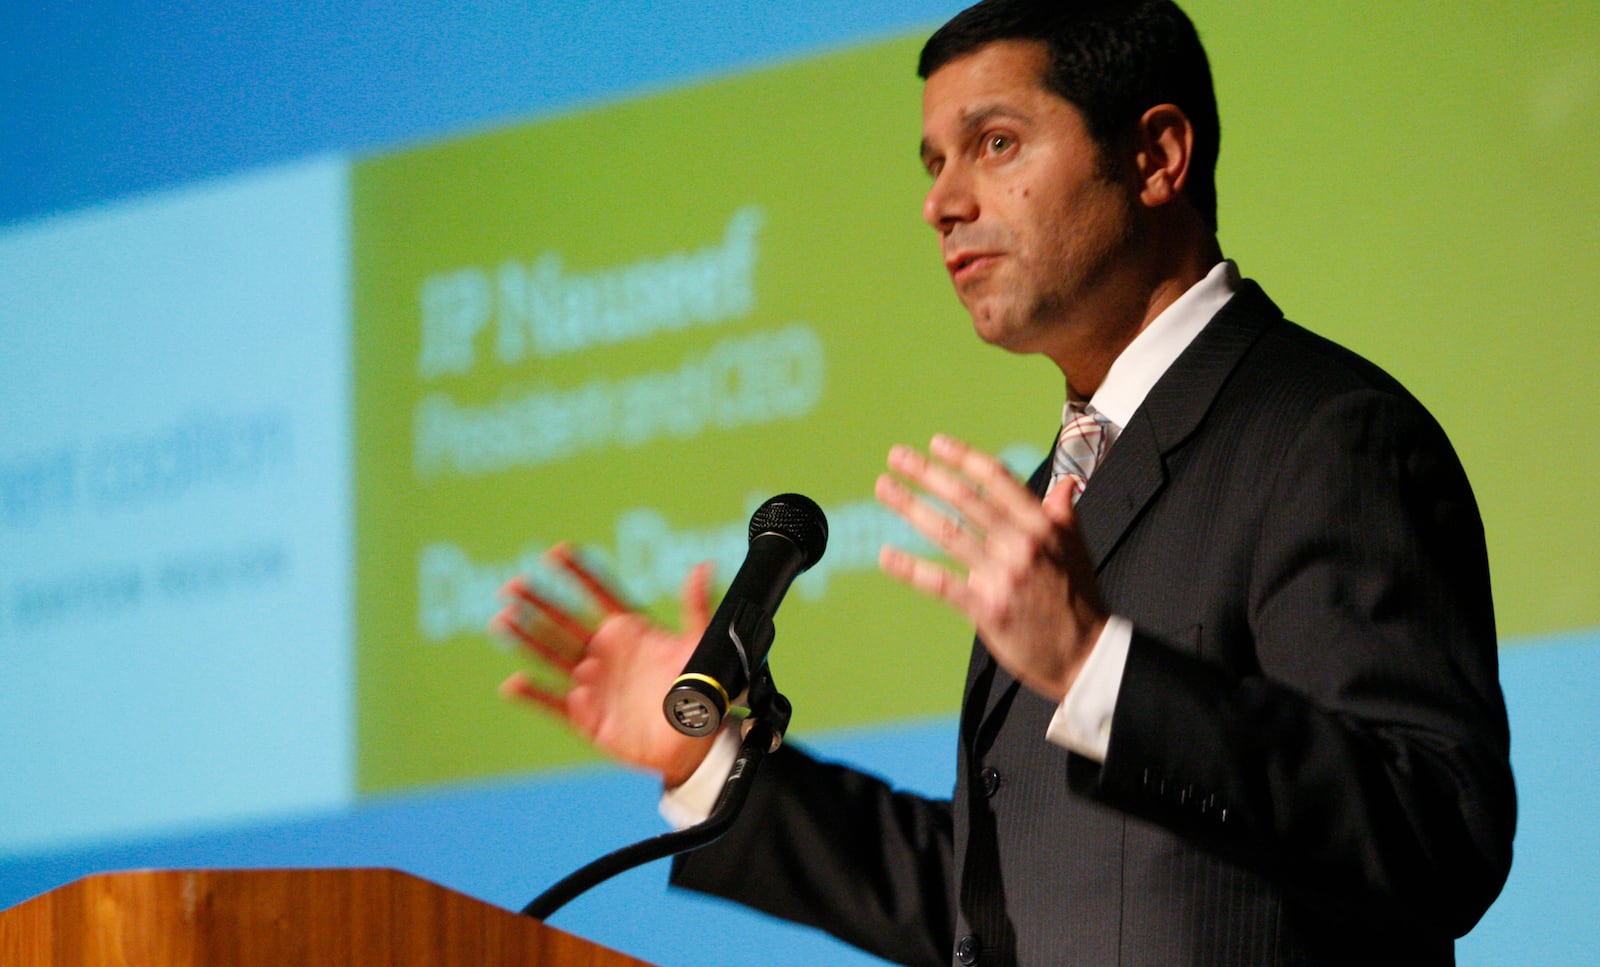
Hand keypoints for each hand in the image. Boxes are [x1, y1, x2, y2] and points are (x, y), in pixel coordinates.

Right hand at [490, 544, 717, 787]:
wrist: (694, 743)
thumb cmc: (698, 689)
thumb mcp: (700, 645)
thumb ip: (696, 607)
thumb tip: (703, 566)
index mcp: (628, 631)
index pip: (598, 595)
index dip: (579, 574)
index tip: (559, 551)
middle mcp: (604, 653)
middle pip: (565, 622)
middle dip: (539, 602)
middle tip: (514, 584)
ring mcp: (591, 684)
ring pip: (551, 656)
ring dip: (526, 639)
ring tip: (503, 619)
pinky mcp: (584, 717)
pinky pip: (553, 703)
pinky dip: (533, 695)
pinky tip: (514, 683)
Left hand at [875, 434, 1106, 702]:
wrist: (1085, 655)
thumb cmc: (1078, 600)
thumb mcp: (1077, 550)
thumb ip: (1063, 515)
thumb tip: (1065, 484)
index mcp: (1042, 526)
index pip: (998, 480)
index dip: (965, 458)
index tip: (937, 443)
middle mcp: (1022, 545)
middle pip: (967, 499)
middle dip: (928, 474)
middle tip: (897, 456)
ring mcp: (1003, 577)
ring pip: (949, 533)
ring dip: (912, 507)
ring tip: (885, 488)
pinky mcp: (987, 609)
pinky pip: (941, 584)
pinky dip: (911, 569)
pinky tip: (886, 556)